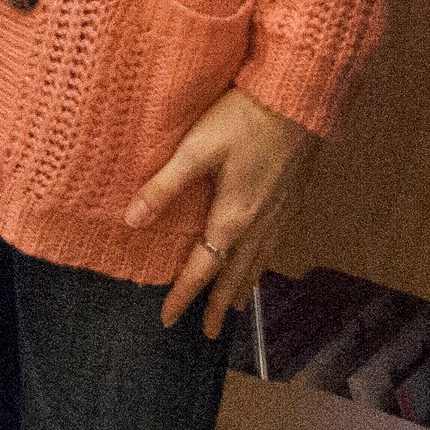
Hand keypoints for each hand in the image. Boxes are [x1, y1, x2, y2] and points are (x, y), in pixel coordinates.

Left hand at [125, 87, 316, 335]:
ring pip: (258, 263)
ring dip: (243, 288)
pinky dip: (262, 264)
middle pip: (236, 275)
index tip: (168, 319)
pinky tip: (261, 258)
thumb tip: (132, 220)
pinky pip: (273, 246)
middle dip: (220, 305)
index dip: (183, 295)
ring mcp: (279, 212)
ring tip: (235, 308)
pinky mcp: (290, 198)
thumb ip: (164, 186)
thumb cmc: (245, 118)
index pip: (203, 269)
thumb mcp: (196, 149)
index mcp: (233, 217)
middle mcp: (259, 223)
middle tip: (209, 332)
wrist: (298, 98)